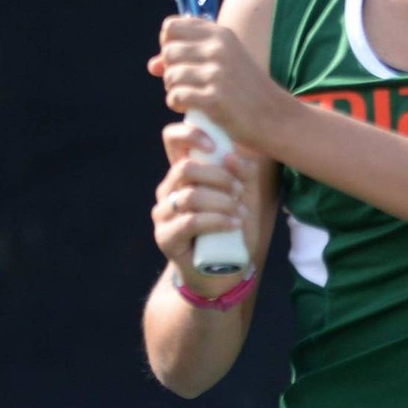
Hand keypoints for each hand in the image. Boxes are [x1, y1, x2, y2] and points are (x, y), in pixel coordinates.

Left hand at [147, 16, 290, 147]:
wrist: (275, 117)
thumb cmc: (246, 90)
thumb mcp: (223, 64)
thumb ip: (188, 58)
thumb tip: (152, 65)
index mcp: (220, 34)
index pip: (171, 27)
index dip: (168, 44)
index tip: (180, 61)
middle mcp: (218, 48)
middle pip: (168, 52)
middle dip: (170, 70)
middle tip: (186, 84)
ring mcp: (217, 73)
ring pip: (170, 76)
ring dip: (174, 89)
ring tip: (190, 97)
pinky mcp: (214, 98)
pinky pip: (176, 96)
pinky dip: (178, 104)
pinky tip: (190, 107)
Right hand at [151, 122, 263, 294]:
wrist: (225, 273)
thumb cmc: (233, 228)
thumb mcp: (243, 197)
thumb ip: (241, 173)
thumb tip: (230, 156)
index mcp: (183, 173)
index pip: (172, 139)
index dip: (190, 134)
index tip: (214, 145)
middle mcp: (168, 189)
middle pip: (185, 169)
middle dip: (218, 177)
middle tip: (239, 191)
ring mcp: (163, 214)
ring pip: (190, 196)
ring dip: (222, 202)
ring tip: (241, 212)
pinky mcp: (166, 237)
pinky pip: (190, 222)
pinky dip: (217, 220)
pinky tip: (234, 224)